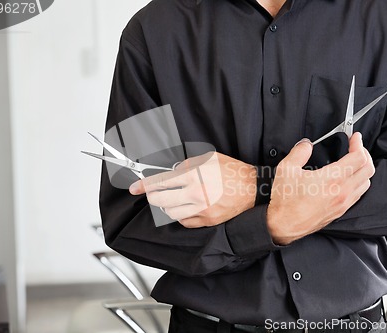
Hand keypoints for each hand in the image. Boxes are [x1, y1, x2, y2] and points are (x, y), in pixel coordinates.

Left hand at [129, 152, 256, 227]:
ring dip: (167, 205)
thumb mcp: (209, 158)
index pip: (160, 181)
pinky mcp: (207, 221)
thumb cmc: (232, 171)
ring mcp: (201, 210)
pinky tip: (187, 207)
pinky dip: (181, 215)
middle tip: (155, 192)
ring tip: (174, 198)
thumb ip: (187, 164)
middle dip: (153, 196)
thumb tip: (171, 171)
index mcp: (194, 175)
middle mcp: (196, 194)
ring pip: (170, 213)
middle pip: (159, 200)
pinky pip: (184, 222)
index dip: (143, 185)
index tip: (134, 188)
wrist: (253, 190)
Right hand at [266, 133, 374, 244]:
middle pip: (368, 169)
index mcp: (332, 179)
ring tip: (354, 162)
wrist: (283, 225)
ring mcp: (343, 203)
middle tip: (356, 147)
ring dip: (363, 170)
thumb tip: (306, 145)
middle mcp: (342, 191)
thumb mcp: (287, 169)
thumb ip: (299, 152)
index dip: (359, 144)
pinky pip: (358, 195)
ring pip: (366, 183)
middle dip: (365, 154)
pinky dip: (359, 183)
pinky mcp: (340, 211)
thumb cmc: (285, 201)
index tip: (354, 138)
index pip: (358, 158)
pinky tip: (348, 180)